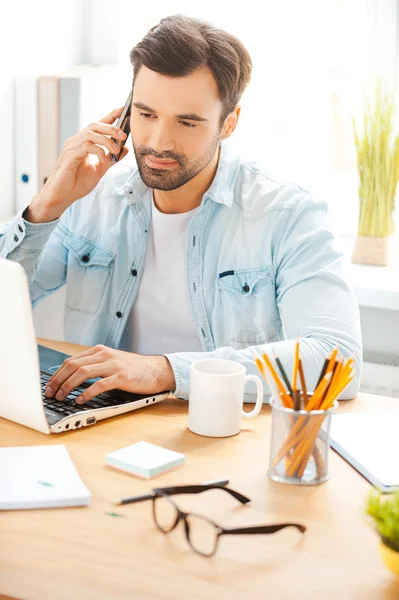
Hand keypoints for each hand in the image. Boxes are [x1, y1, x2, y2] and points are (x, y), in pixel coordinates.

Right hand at [25, 106, 129, 222]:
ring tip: (116, 149)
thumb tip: (125, 148)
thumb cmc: (77, 183)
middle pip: (94, 125)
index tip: (123, 109)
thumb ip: (111, 159)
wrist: (63, 196)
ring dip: (106, 139)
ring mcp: (72, 147)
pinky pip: (85, 146)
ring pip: (90, 133)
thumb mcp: (99, 170)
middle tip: (123, 134)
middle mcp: (77, 141)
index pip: (98, 125)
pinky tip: (103, 158)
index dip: (110, 116)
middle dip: (111, 127)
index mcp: (84, 143)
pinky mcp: (70, 155)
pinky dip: (98, 150)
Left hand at [44, 345, 175, 403]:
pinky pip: (99, 384)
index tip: (49, 386)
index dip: (57, 374)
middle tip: (50, 393)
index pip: (71, 360)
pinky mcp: (121, 376)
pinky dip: (86, 393)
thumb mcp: (112, 362)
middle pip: (73, 365)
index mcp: (100, 351)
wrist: (158, 370)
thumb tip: (73, 378)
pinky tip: (80, 400)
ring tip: (62, 397)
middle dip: (58, 380)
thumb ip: (95, 365)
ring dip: (68, 386)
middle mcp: (104, 355)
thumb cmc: (135, 369)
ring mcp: (113, 365)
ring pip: (83, 373)